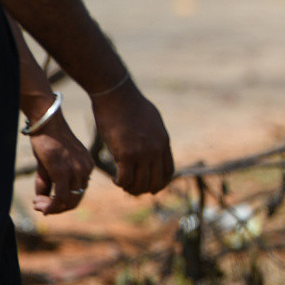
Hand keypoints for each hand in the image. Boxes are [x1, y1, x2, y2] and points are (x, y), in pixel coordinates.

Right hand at [28, 115, 93, 215]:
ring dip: (51, 207)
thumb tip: (41, 201)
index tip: (45, 202)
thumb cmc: (48, 140)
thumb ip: (49, 183)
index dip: (62, 203)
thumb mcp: (51, 164)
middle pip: (75, 200)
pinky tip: (38, 204)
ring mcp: (77, 171)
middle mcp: (86, 170)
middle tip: (38, 205)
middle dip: (57, 208)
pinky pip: (60, 196)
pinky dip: (50, 205)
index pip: (79, 193)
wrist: (47, 122)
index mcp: (87, 167)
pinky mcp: (63, 171)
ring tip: (36, 203)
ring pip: (68, 201)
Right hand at [91, 80, 174, 195]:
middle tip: (133, 189)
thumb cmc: (130, 104)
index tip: (152, 188)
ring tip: (122, 185)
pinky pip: (125, 179)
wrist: (117, 95)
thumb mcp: (151, 120)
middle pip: (156, 181)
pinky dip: (120, 183)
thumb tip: (152, 144)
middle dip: (145, 189)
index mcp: (164, 141)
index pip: (169, 171)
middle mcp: (156, 149)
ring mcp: (142, 152)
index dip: (161, 183)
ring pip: (141, 183)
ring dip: (131, 189)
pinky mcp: (126, 154)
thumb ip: (154, 136)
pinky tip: (115, 180)